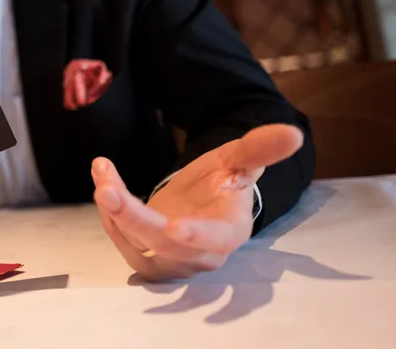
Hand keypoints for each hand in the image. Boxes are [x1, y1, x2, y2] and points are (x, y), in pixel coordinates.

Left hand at [91, 123, 303, 280]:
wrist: (202, 202)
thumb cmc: (222, 182)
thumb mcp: (238, 160)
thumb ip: (260, 148)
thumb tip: (293, 133)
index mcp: (229, 230)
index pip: (216, 239)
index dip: (197, 236)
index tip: (174, 227)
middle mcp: (201, 255)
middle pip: (165, 245)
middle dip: (133, 218)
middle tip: (106, 189)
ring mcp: (172, 262)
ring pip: (138, 245)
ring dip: (114, 213)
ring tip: (103, 176)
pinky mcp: (148, 259)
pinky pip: (123, 243)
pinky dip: (110, 217)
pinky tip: (106, 185)